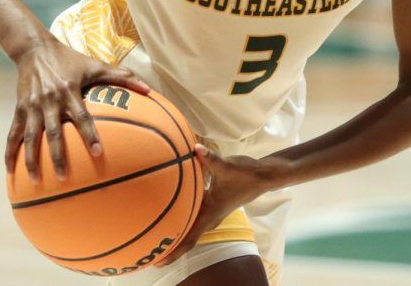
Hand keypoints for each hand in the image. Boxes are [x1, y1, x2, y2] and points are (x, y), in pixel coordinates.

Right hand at [5, 39, 150, 182]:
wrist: (34, 49)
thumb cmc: (70, 59)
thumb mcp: (95, 64)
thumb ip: (123, 76)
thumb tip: (150, 89)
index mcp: (70, 91)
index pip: (81, 116)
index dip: (89, 134)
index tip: (98, 152)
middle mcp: (50, 100)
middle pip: (53, 132)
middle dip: (57, 155)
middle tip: (63, 176)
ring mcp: (32, 106)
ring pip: (30, 137)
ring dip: (31, 159)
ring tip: (35, 181)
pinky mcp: (20, 109)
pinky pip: (13, 134)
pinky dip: (10, 152)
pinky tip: (10, 171)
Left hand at [156, 145, 276, 266]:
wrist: (262, 177)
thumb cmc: (245, 173)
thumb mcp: (226, 166)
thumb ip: (209, 159)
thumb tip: (195, 148)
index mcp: (210, 213)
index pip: (189, 239)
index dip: (174, 252)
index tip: (158, 261)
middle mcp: (210, 218)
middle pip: (186, 238)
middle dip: (169, 247)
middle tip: (147, 254)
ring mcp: (212, 214)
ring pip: (190, 229)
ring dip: (176, 235)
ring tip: (156, 240)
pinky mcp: (213, 207)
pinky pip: (194, 220)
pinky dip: (183, 223)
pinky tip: (173, 217)